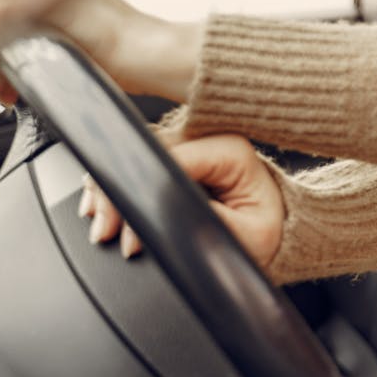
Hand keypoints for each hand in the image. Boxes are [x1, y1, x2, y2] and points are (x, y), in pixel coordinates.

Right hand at [80, 132, 284, 271]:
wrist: (273, 233)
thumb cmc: (265, 232)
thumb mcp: (249, 237)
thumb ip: (211, 223)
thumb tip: (169, 218)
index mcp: (231, 150)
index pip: (172, 159)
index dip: (142, 188)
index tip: (128, 227)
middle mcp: (207, 139)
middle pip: (146, 153)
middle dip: (119, 192)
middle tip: (106, 230)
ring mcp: (188, 146)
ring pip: (135, 157)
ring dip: (113, 190)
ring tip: (105, 225)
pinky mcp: (174, 158)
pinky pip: (136, 163)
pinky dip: (116, 186)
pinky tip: (104, 208)